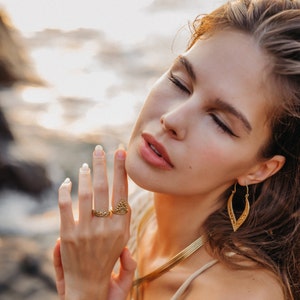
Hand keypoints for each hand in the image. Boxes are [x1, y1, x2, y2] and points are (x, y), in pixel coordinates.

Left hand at [53, 146, 135, 299]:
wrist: (88, 289)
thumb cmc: (107, 264)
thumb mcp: (124, 246)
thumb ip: (126, 222)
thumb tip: (124, 206)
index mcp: (121, 227)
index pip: (122, 191)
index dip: (121, 170)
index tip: (120, 152)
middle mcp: (106, 227)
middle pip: (104, 188)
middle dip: (102, 165)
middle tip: (100, 149)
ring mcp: (86, 231)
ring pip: (86, 194)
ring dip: (86, 175)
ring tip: (86, 164)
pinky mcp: (68, 235)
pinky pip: (65, 207)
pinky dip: (64, 191)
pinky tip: (66, 182)